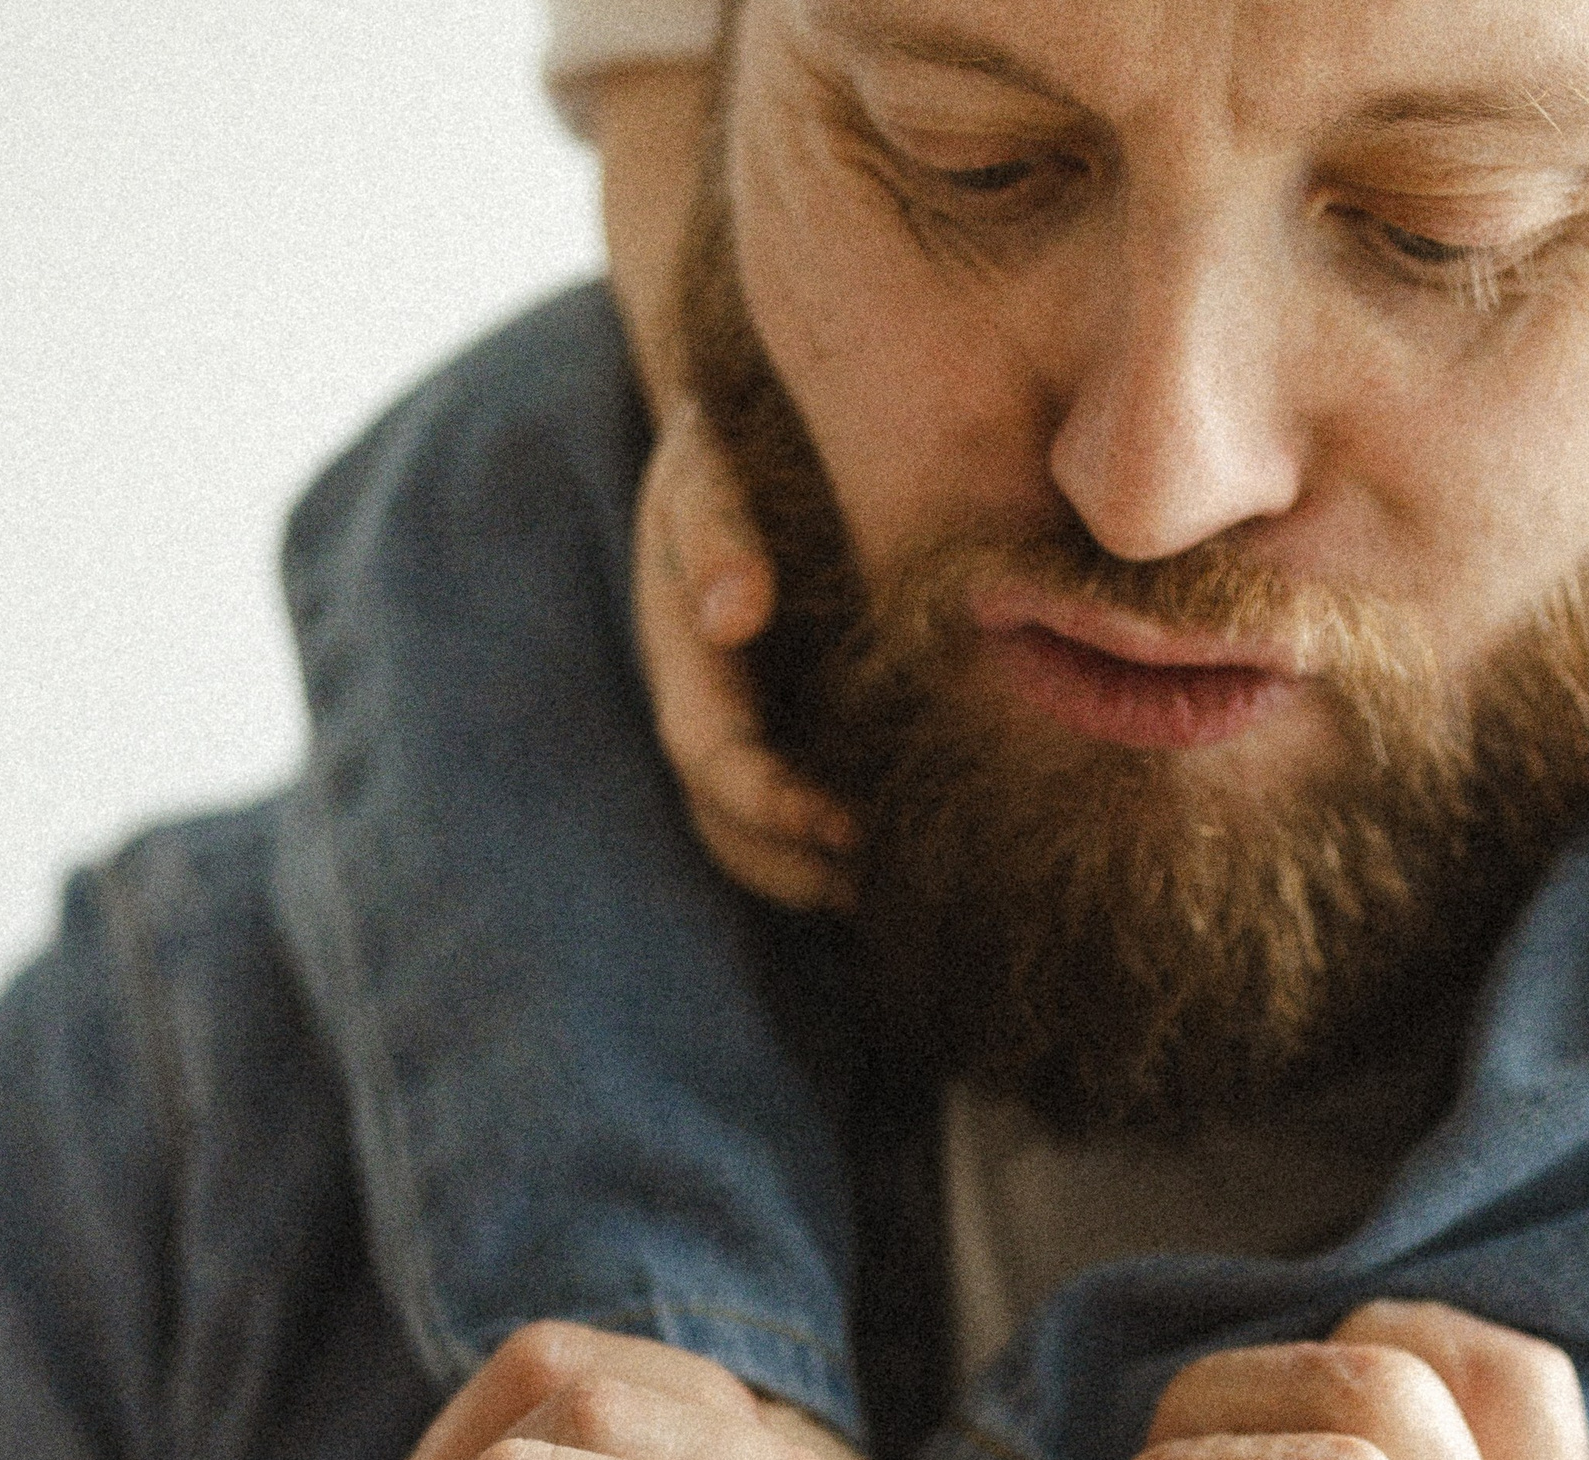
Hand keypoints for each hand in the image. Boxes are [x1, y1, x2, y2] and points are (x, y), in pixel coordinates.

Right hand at [634, 397, 855, 907]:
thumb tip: (735, 616)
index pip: (712, 762)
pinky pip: (796, 820)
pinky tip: (905, 863)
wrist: (746, 436)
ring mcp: (741, 730)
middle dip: (796, 870)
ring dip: (815, 880)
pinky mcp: (787, 736)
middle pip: (728, 830)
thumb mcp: (708, 465)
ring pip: (754, 842)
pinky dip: (837, 853)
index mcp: (683, 659)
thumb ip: (715, 530)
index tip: (850, 831)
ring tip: (896, 895)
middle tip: (883, 891)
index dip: (774, 809)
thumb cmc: (731, 447)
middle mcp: (702, 711)